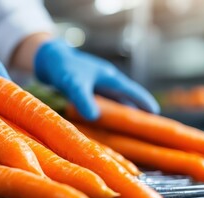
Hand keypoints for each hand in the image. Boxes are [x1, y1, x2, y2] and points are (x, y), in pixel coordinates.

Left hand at [34, 39, 159, 119]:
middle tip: (147, 129)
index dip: (144, 102)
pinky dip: (106, 115)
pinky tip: (104, 126)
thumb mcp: (73, 83)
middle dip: (136, 113)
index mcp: (110, 78)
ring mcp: (97, 86)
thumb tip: (94, 117)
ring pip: (115, 103)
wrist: (47, 59)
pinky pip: (102, 105)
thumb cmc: (62, 67)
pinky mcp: (87, 91)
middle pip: (126, 99)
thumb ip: (83, 99)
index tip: (156, 115)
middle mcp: (106, 82)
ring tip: (128, 132)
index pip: (132, 91)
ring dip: (121, 115)